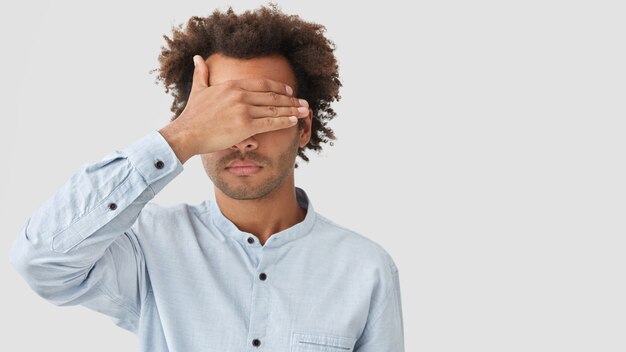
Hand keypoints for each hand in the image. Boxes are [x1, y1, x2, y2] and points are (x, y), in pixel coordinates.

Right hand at [159, 55, 308, 162]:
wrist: (187, 133)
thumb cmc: (192, 115)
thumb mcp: (198, 89)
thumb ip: (201, 73)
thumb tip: (197, 58)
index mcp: (232, 85)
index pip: (262, 83)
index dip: (278, 87)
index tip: (289, 91)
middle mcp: (240, 95)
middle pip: (272, 96)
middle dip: (290, 100)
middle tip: (303, 102)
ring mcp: (244, 110)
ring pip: (274, 109)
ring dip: (292, 110)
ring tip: (304, 111)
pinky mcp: (246, 126)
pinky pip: (271, 123)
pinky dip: (284, 121)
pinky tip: (294, 121)